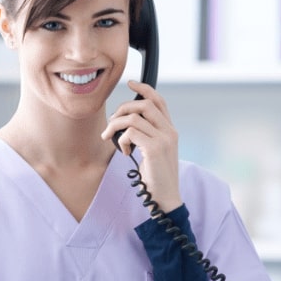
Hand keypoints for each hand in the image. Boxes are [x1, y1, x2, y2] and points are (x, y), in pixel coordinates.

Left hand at [102, 80, 181, 213]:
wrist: (165, 197)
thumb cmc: (156, 176)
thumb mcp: (153, 151)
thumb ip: (146, 135)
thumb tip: (126, 124)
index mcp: (170, 130)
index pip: (159, 100)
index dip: (144, 89)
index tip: (130, 83)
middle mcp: (169, 131)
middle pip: (144, 105)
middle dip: (122, 109)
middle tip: (111, 124)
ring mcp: (163, 139)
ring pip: (133, 118)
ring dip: (115, 126)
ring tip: (110, 139)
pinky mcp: (154, 149)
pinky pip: (131, 133)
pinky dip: (121, 140)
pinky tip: (124, 153)